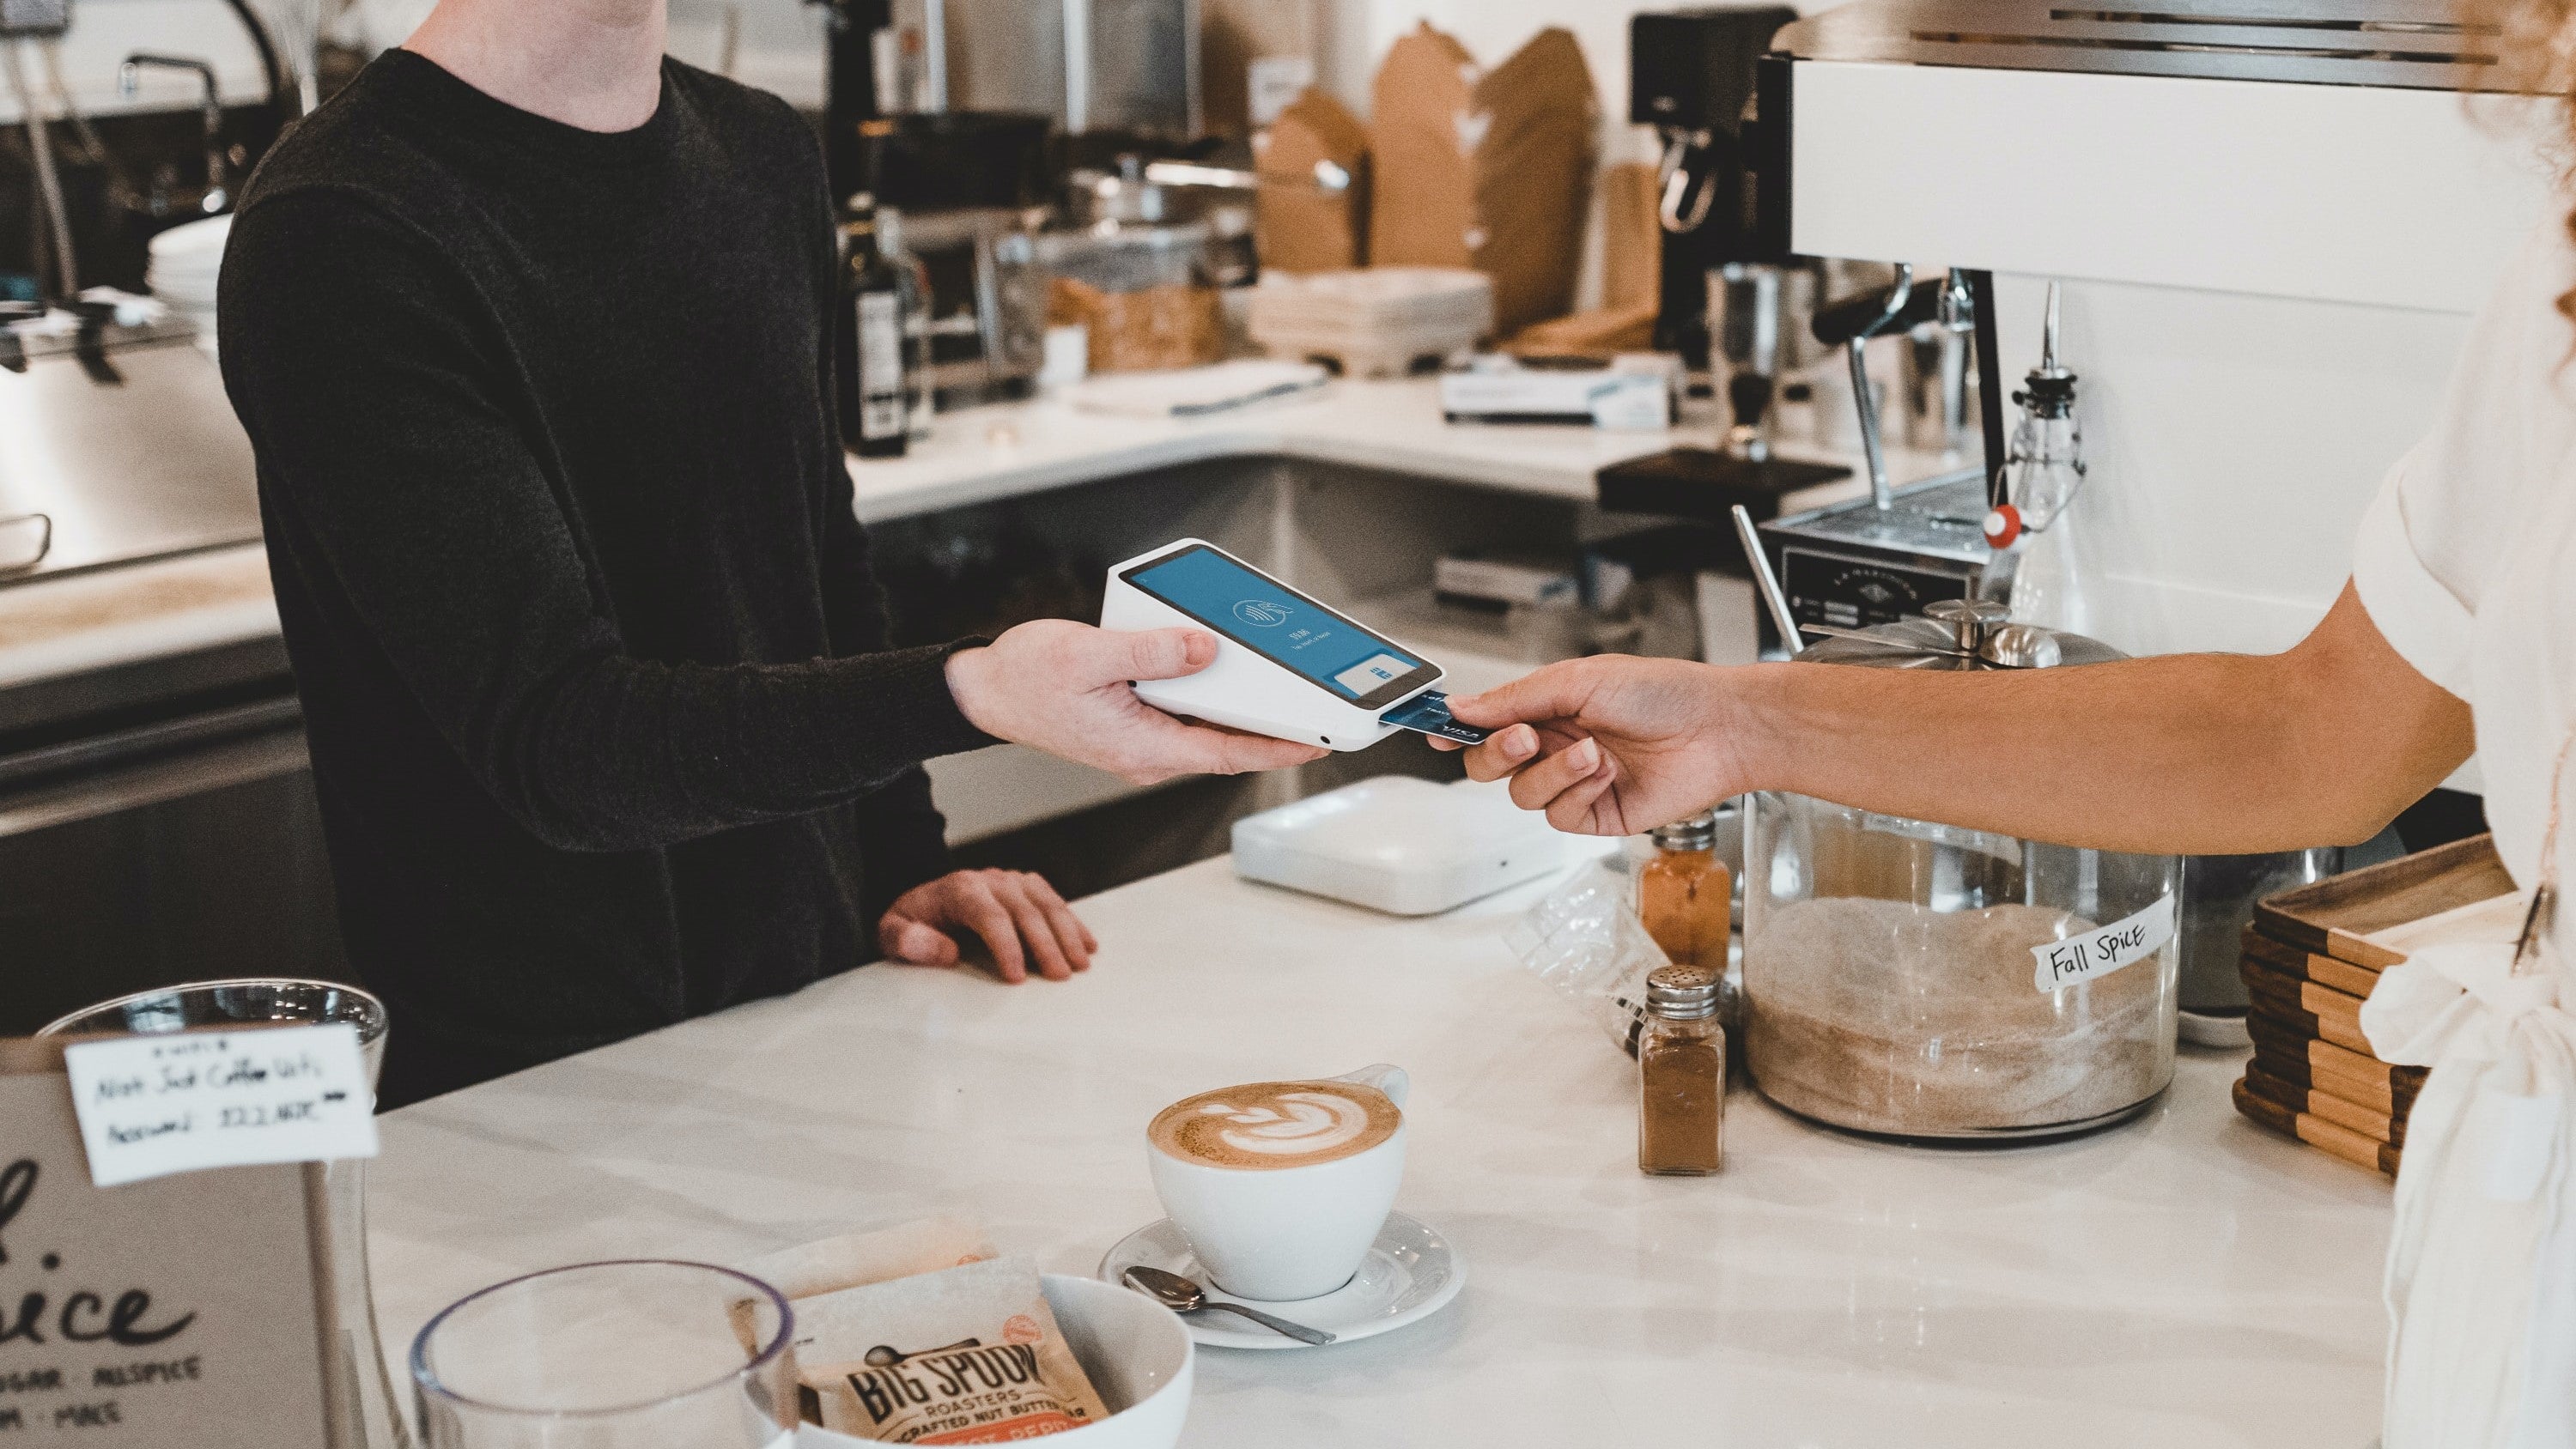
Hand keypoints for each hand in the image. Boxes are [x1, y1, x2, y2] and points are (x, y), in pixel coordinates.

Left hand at [878, 869, 1098, 981]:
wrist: (922, 900)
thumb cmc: (910, 921)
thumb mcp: (891, 932)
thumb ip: (908, 941)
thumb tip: (946, 952)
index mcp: (960, 889)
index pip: (991, 917)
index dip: (1007, 947)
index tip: (1017, 977)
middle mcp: (990, 880)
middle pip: (1026, 911)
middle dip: (1046, 945)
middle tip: (1059, 976)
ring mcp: (1011, 881)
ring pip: (1047, 904)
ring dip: (1067, 935)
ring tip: (1079, 965)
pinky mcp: (1026, 886)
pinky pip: (1055, 901)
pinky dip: (1073, 923)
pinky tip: (1087, 945)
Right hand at [945, 620, 1326, 784]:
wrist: (984, 690)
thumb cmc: (1026, 678)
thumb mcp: (1089, 655)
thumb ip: (1151, 653)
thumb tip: (1204, 649)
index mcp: (1142, 746)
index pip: (1229, 753)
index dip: (1280, 747)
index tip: (1320, 740)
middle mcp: (1148, 752)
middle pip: (1227, 742)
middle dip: (1274, 726)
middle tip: (1319, 704)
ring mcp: (1142, 741)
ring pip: (1208, 727)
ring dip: (1243, 708)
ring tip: (1285, 682)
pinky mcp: (1136, 724)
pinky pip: (1186, 713)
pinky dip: (1212, 694)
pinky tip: (1224, 667)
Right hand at [1437, 655, 1754, 834]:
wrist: (1717, 730)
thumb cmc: (1663, 692)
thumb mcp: (1579, 680)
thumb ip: (1515, 697)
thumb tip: (1462, 706)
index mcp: (1546, 707)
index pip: (1486, 721)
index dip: (1456, 727)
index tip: (1432, 730)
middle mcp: (1555, 745)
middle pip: (1490, 764)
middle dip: (1498, 753)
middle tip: (1525, 738)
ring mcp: (1574, 782)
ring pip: (1522, 794)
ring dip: (1553, 773)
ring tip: (1592, 753)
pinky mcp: (1596, 814)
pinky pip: (1559, 816)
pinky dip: (1578, 794)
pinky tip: (1607, 774)